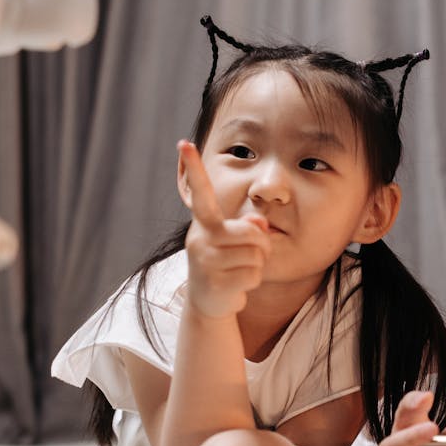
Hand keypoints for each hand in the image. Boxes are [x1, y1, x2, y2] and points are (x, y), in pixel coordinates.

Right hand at [178, 141, 270, 317]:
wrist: (208, 303)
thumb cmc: (225, 263)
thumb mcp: (234, 241)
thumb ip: (249, 226)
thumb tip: (259, 224)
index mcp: (203, 223)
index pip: (200, 193)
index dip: (194, 168)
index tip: (184, 143)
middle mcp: (200, 238)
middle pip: (251, 231)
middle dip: (261, 243)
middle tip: (251, 253)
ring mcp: (205, 262)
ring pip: (256, 254)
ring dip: (257, 264)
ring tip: (240, 269)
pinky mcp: (215, 283)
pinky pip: (253, 275)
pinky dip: (254, 281)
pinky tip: (238, 284)